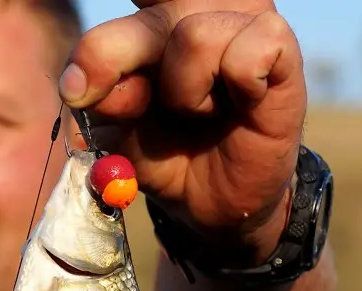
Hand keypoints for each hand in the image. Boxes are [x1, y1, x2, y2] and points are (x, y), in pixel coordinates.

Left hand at [59, 0, 306, 262]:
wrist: (212, 201)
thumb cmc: (164, 153)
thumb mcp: (116, 132)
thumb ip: (96, 101)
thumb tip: (84, 86)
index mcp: (148, 19)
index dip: (117, 27)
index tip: (91, 69)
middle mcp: (191, 9)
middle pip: (145, 19)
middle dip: (118, 65)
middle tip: (129, 106)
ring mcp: (237, 22)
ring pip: (194, 35)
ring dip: (185, 93)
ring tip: (198, 112)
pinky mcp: (278, 46)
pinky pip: (251, 51)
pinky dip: (240, 86)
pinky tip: (243, 103)